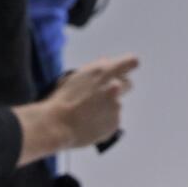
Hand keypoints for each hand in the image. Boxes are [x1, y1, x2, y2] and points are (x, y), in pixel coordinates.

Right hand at [14, 54, 138, 164]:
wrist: (56, 124)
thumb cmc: (62, 99)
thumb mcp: (78, 75)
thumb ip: (97, 69)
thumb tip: (108, 63)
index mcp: (104, 71)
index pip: (131, 62)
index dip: (128, 66)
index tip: (125, 71)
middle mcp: (114, 86)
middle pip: (128, 84)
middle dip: (119, 89)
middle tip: (103, 96)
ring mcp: (116, 105)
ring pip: (116, 104)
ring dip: (107, 108)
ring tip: (88, 114)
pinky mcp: (115, 122)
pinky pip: (112, 121)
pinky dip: (104, 123)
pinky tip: (90, 124)